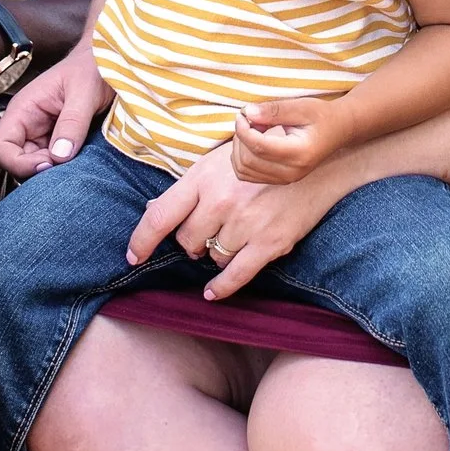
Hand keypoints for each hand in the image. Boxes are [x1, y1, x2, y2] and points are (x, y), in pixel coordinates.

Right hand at [0, 40, 108, 177]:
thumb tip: (59, 155)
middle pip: (15, 162)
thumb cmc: (92, 68)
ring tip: (75, 162)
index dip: (18, 163)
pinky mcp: (58, 142)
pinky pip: (51, 163)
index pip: (0, 148)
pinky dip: (62, 169)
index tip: (48, 164)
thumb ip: (72, 123)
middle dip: (37, 170)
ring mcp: (41, 135)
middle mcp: (27, 125)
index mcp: (23, 110)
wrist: (109, 62)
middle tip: (66, 165)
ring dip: (51, 172)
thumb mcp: (84, 92)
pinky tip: (79, 162)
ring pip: (33, 166)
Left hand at [126, 144, 337, 300]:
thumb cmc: (263, 157)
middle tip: (207, 230)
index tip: (133, 256)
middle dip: (191, 240)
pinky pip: (237, 275)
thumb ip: (189, 187)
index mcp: (203, 178)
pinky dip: (222, 287)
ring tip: (232, 235)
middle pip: (187, 240)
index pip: (160, 216)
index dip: (141, 240)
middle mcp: (220, 202)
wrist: (317, 161)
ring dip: (215, 253)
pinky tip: (212, 293)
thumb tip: (152, 211)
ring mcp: (245, 224)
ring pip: (212, 257)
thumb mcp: (220, 160)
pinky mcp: (269, 243)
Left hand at [231, 95, 349, 183]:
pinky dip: (242, 158)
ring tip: (251, 130)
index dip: (243, 130)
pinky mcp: (280, 180)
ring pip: (244, 170)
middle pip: (248, 160)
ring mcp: (286, 180)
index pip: (258, 147)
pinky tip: (252, 142)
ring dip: (239, 148)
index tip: (242, 114)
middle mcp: (292, 172)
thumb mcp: (301, 106)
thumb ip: (274, 110)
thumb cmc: (321, 115)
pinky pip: (248, 175)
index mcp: (299, 153)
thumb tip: (248, 113)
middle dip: (240, 138)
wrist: (339, 130)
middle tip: (248, 119)